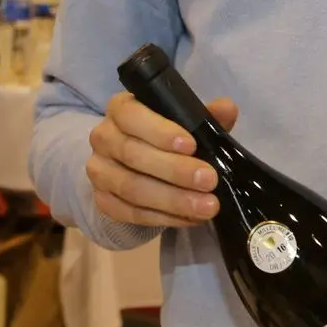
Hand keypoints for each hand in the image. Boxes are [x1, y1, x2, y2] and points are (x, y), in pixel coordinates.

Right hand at [88, 92, 238, 227]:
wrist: (137, 166)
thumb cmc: (165, 135)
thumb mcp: (185, 120)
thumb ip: (205, 114)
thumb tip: (227, 108)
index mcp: (121, 109)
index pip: (132, 116)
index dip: (160, 131)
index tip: (192, 145)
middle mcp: (103, 137)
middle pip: (133, 155)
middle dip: (175, 170)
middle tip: (209, 181)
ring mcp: (100, 172)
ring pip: (133, 188)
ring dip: (173, 200)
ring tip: (207, 206)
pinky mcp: (103, 202)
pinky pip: (132, 213)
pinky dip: (164, 218)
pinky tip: (191, 218)